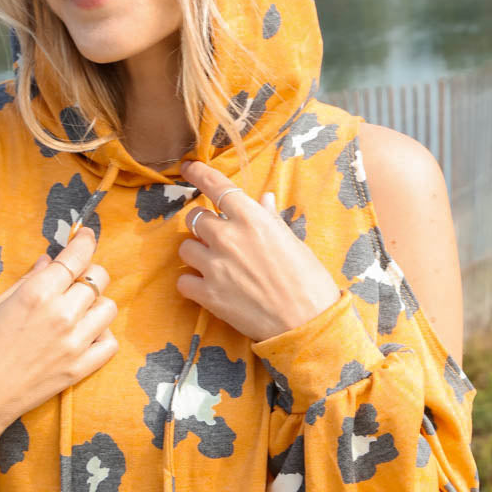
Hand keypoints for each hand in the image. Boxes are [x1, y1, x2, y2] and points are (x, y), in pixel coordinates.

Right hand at [0, 226, 117, 429]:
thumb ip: (28, 281)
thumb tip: (48, 262)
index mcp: (38, 293)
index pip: (76, 258)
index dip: (85, 243)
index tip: (87, 237)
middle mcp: (62, 314)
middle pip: (98, 279)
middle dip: (88, 274)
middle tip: (74, 281)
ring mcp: (75, 343)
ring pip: (108, 308)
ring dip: (96, 303)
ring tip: (78, 310)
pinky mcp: (80, 368)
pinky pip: (109, 343)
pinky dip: (102, 335)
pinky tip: (85, 335)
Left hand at [176, 160, 340, 341]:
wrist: (307, 323)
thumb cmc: (308, 280)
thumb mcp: (292, 242)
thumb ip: (270, 219)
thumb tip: (263, 199)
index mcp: (252, 218)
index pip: (215, 185)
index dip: (198, 173)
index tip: (188, 167)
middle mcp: (228, 237)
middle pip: (194, 218)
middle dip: (202, 226)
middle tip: (216, 238)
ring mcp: (215, 266)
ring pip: (185, 249)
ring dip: (195, 254)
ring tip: (215, 265)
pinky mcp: (208, 295)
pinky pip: (183, 281)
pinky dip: (192, 283)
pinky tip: (208, 287)